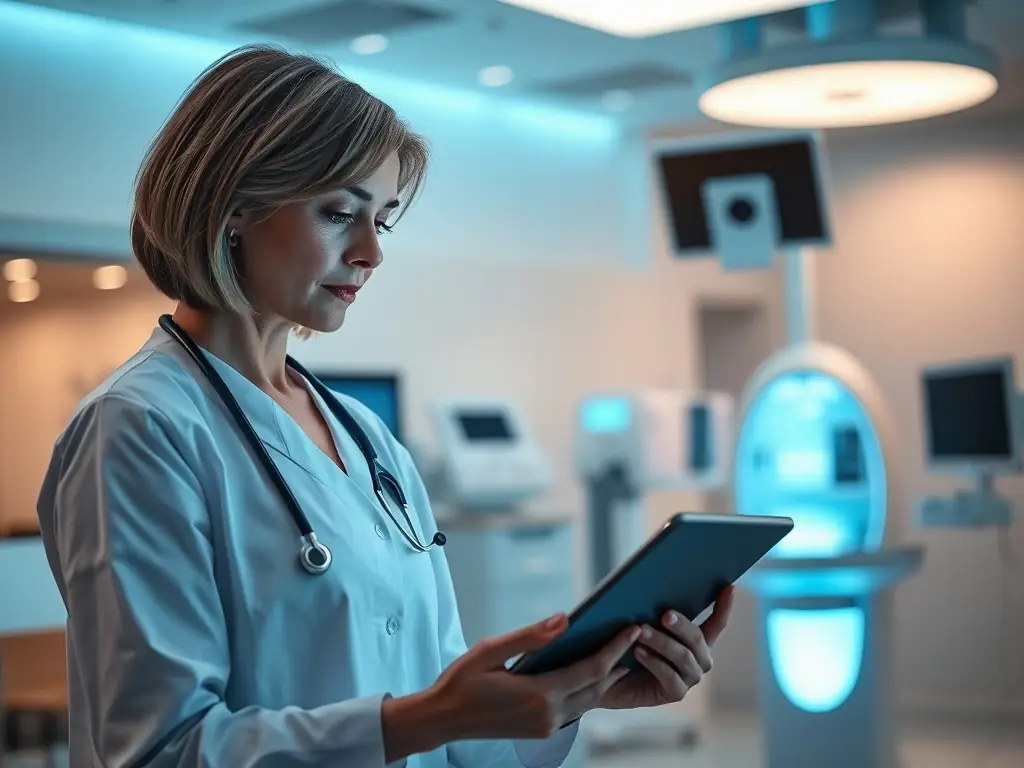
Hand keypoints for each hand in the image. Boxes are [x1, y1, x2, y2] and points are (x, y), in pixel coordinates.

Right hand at [390, 614, 639, 751]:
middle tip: (637, 638)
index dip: (615, 648)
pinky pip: (574, 709)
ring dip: (607, 680)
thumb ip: (530, 636)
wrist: (441, 719)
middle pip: (596, 687)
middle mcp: (549, 716)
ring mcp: (545, 727)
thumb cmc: (461, 680)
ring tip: (623, 657)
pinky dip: (588, 691)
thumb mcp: (491, 650)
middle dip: (618, 663)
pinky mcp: (540, 731)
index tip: (633, 628)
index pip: (591, 669)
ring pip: (588, 702)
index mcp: (540, 694)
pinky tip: (591, 676)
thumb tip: (564, 619)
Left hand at [596, 586, 734, 711]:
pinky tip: (638, 652)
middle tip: (664, 614)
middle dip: (682, 625)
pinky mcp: (675, 693)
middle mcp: (699, 659)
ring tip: (642, 631)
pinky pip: (669, 676)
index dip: (724, 606)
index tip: (730, 587)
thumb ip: (655, 612)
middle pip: (698, 638)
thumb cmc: (629, 645)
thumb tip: (655, 588)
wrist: (611, 679)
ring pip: (683, 656)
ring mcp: (690, 677)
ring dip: (662, 642)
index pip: (716, 623)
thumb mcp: (643, 625)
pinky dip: (654, 662)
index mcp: (697, 641)